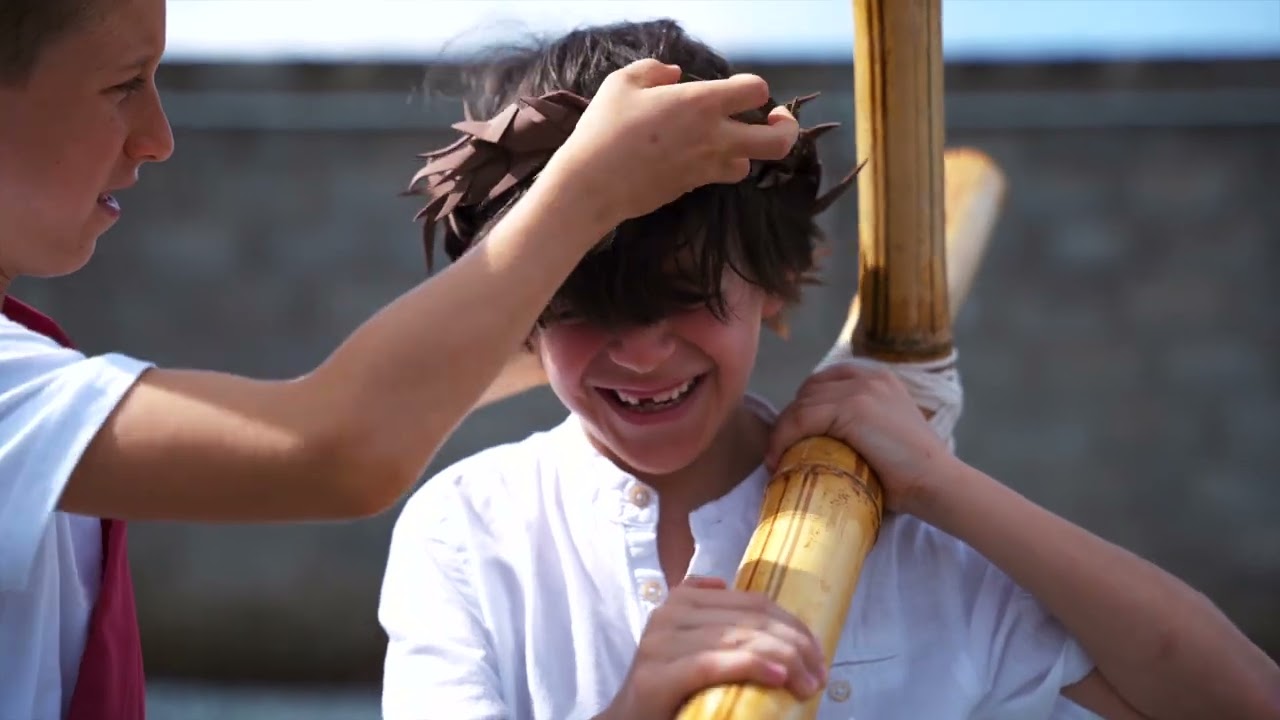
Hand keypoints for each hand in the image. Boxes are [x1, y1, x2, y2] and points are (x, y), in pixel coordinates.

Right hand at [542, 58, 799, 226]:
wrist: (592, 186)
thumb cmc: (605, 129)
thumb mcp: (622, 83)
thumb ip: (654, 70)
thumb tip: (676, 74)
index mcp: (702, 104)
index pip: (756, 91)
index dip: (755, 89)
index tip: (743, 92)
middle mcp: (714, 138)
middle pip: (777, 143)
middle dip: (786, 131)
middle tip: (776, 122)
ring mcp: (707, 168)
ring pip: (749, 165)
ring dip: (745, 151)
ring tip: (727, 141)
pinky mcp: (693, 188)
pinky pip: (720, 176)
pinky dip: (717, 166)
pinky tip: (694, 156)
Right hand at [605, 576, 825, 719]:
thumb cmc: (671, 689)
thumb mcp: (695, 644)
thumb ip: (715, 619)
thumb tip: (747, 597)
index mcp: (681, 600)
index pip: (752, 602)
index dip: (792, 623)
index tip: (818, 652)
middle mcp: (668, 614)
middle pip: (749, 619)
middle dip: (795, 645)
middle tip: (820, 675)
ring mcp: (659, 644)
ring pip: (737, 640)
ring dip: (784, 660)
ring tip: (808, 684)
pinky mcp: (656, 676)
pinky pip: (714, 663)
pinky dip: (752, 667)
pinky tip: (779, 678)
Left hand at [766, 362, 956, 515]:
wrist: (938, 483)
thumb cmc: (912, 473)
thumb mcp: (883, 436)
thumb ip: (857, 426)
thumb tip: (817, 442)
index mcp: (878, 378)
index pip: (823, 381)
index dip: (803, 407)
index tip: (792, 436)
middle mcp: (869, 377)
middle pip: (808, 390)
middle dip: (791, 419)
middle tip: (780, 450)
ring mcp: (861, 390)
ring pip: (801, 405)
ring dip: (782, 433)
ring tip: (777, 460)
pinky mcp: (852, 408)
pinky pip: (802, 419)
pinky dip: (783, 439)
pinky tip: (778, 459)